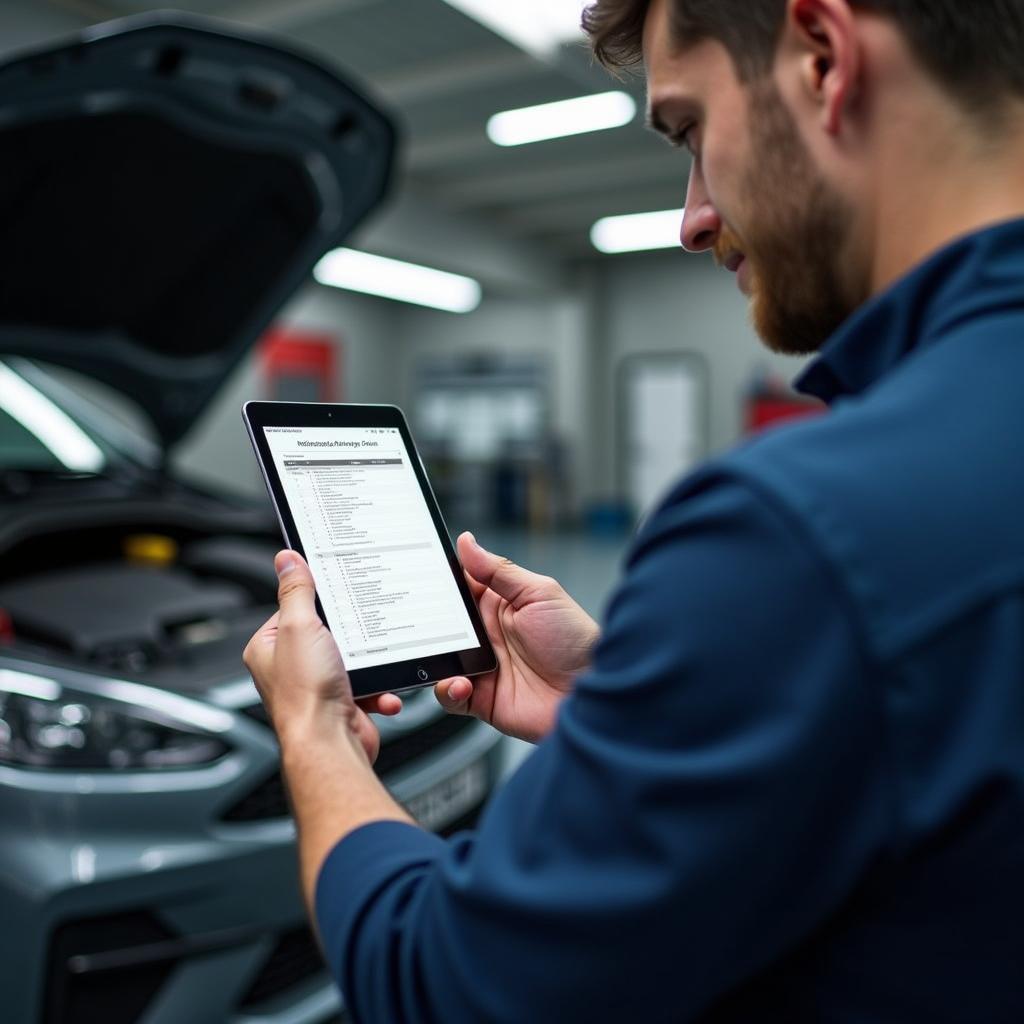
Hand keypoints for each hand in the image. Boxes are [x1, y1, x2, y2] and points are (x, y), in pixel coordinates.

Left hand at [243, 551, 401, 762]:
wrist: (330, 745)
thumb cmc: (305, 696)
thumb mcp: (299, 626)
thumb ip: (296, 591)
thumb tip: (287, 560)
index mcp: (269, 648)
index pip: (292, 608)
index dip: (317, 599)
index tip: (338, 589)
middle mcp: (290, 668)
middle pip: (327, 632)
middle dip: (351, 633)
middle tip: (361, 627)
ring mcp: (317, 687)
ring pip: (353, 659)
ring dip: (370, 663)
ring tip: (371, 663)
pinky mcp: (343, 703)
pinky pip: (368, 686)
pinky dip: (380, 689)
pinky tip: (380, 692)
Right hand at [435, 533, 599, 742]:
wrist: (593, 694)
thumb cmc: (576, 640)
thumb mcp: (539, 593)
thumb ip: (498, 571)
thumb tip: (467, 542)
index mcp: (497, 605)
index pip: (458, 588)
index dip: (438, 582)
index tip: (419, 575)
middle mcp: (485, 636)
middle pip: (441, 624)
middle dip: (427, 622)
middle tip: (421, 620)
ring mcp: (482, 667)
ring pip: (440, 659)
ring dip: (434, 657)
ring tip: (444, 654)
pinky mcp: (481, 699)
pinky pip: (449, 695)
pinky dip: (447, 690)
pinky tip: (462, 683)